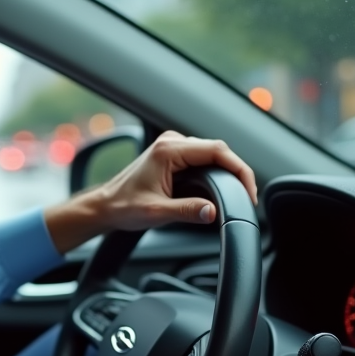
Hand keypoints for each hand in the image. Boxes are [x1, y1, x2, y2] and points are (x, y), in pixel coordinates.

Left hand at [44, 131, 257, 253]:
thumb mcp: (156, 213)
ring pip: (213, 154)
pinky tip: (221, 188)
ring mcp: (173, 146)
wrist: (105, 206)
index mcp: (168, 150)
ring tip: (238, 194)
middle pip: (219, 150)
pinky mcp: (174, 155)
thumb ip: (186, 211)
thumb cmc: (123, 207)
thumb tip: (212, 212)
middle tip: (247, 197)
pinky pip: (204, 159)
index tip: (248, 190)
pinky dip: (216, 172)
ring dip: (227, 172)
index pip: (218, 150)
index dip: (239, 170)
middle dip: (237, 172)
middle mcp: (172, 142)